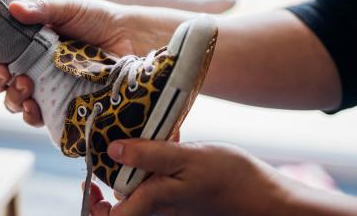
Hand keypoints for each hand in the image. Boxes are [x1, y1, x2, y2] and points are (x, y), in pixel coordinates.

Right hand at [0, 0, 180, 124]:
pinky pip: (39, 117)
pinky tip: (32, 110)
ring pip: (13, 101)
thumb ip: (42, 9)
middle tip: (3, 71)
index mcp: (27, 42)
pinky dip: (30, 116)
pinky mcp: (63, 104)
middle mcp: (32, 65)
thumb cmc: (100, 19)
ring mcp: (46, 87)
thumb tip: (12, 8)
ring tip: (23, 87)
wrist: (133, 40)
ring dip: (10, 98)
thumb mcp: (70, 8)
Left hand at [88, 140, 290, 215]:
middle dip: (108, 187)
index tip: (89, 181)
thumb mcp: (187, 159)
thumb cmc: (231, 179)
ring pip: (138, 195)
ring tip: (134, 148)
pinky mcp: (182, 200)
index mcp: (153, 205)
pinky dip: (152, 170)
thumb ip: (149, 155)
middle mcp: (159, 211)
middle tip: (104, 163)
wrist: (267, 198)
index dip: (94, 204)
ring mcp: (171, 207)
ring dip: (130, 175)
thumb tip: (113, 150)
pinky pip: (156, 188)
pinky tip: (163, 147)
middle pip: (121, 206)